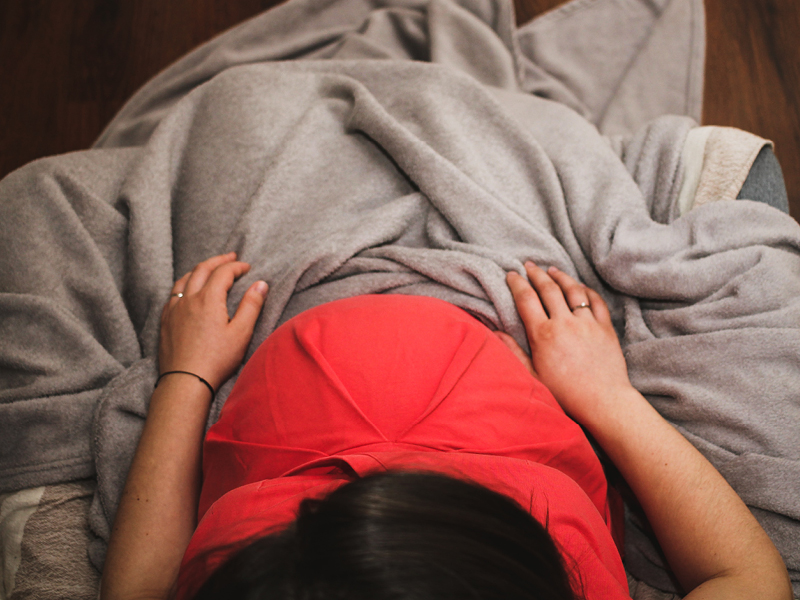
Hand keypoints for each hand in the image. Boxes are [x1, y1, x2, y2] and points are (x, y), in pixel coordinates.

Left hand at [158, 252, 267, 391]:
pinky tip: (187, 292)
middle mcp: (188, 299)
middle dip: (218, 261)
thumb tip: (261, 284)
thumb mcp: (241, 333)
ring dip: (198, 270)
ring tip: (208, 269)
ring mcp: (173, 310)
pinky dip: (184, 285)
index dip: (236, 266)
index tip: (247, 267)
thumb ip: (252, 305)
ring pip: (184, 279)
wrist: (185, 381)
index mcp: (208, 299)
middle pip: (202, 269)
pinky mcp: (165, 321)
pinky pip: (173, 294)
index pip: (223, 272)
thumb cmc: (216, 360)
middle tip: (231, 257)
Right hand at [501, 261, 631, 424]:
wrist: (603, 401)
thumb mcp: (532, 376)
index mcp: (543, 335)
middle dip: (536, 274)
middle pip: (548, 289)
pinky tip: (579, 286)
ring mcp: (587, 323)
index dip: (517, 283)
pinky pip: (595, 301)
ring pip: (573, 290)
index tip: (511, 274)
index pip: (526, 299)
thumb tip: (495, 332)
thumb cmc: (565, 394)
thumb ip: (513, 352)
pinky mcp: (605, 327)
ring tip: (552, 270)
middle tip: (529, 265)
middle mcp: (565, 323)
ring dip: (561, 277)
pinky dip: (586, 290)